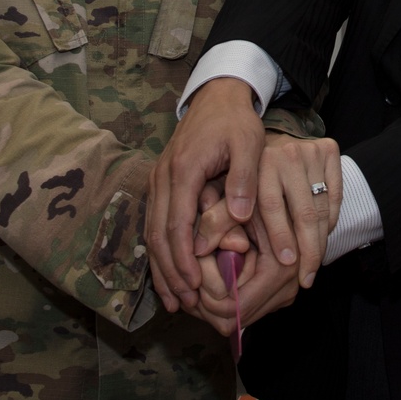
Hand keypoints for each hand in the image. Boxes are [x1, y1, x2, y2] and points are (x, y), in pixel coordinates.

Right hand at [146, 78, 263, 312]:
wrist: (217, 96)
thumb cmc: (235, 121)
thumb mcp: (248, 143)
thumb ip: (244, 179)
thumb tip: (240, 217)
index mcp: (184, 170)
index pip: (177, 224)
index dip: (184, 259)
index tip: (195, 286)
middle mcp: (164, 178)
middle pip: (158, 235)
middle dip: (170, 272)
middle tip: (185, 304)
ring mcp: (159, 180)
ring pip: (152, 232)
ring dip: (162, 267)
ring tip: (176, 300)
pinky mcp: (163, 184)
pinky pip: (156, 223)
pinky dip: (161, 252)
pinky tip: (171, 273)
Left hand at [191, 207, 298, 336]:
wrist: (292, 197)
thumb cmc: (265, 196)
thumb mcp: (237, 204)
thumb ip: (215, 221)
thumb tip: (197, 249)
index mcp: (279, 269)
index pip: (230, 308)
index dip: (204, 292)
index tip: (196, 261)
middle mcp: (288, 288)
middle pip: (231, 320)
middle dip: (206, 299)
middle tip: (194, 266)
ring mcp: (285, 294)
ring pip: (237, 319)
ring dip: (214, 299)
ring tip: (203, 267)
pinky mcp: (280, 294)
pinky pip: (246, 308)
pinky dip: (226, 296)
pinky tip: (215, 271)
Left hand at [226, 133, 340, 289]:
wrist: (266, 138)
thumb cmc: (243, 176)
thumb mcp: (224, 191)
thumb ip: (217, 221)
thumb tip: (202, 250)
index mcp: (259, 161)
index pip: (273, 207)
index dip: (280, 238)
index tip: (287, 266)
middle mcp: (288, 152)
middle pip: (305, 213)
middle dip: (308, 252)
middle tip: (306, 280)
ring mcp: (312, 150)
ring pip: (323, 209)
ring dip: (320, 242)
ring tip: (313, 267)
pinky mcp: (330, 150)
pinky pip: (336, 196)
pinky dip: (332, 220)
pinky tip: (321, 238)